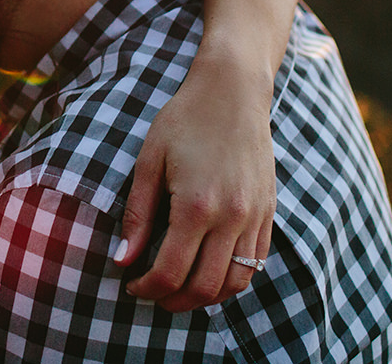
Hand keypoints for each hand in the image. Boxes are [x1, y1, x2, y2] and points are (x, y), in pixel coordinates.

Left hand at [115, 52, 275, 310]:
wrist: (233, 90)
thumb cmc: (185, 119)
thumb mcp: (150, 160)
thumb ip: (137, 215)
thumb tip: (123, 260)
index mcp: (196, 205)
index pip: (170, 272)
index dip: (146, 288)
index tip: (130, 283)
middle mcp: (231, 217)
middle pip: (204, 287)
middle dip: (173, 301)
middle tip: (153, 294)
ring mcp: (254, 216)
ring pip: (235, 282)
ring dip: (205, 298)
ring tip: (180, 289)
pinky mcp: (268, 211)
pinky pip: (256, 262)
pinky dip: (233, 278)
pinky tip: (210, 271)